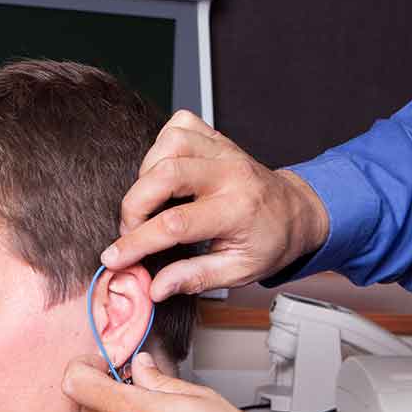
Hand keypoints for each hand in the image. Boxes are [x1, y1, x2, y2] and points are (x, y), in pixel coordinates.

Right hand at [100, 110, 328, 301]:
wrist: (296, 212)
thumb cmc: (269, 242)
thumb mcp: (239, 272)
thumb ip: (195, 278)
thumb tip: (156, 287)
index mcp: (238, 210)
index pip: (175, 224)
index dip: (137, 242)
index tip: (115, 258)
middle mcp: (230, 174)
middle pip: (166, 174)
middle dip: (135, 205)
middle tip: (131, 230)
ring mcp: (224, 150)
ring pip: (171, 142)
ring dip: (147, 172)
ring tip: (150, 201)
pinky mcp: (217, 138)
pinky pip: (180, 124)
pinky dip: (162, 145)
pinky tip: (164, 170)